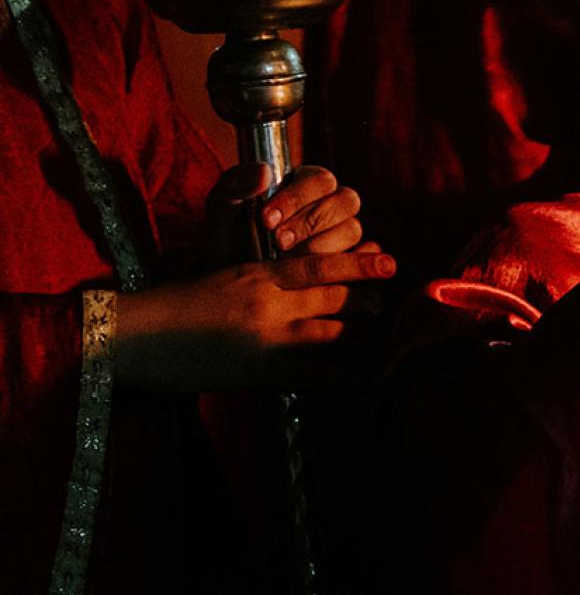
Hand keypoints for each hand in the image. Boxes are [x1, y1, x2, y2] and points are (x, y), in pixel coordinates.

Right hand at [112, 249, 395, 390]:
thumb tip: (294, 266)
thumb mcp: (219, 270)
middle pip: (335, 297)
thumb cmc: (173, 305)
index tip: (389, 259)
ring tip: (385, 337)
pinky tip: (365, 376)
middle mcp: (267, 301)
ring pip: (334, 333)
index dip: (359, 262)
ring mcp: (266, 338)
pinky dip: (345, 375)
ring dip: (364, 336)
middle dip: (368, 300)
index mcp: (256, 272)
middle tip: (390, 303)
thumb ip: (260, 268)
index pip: (319, 263)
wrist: (132, 337)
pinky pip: (316, 374)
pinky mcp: (260, 372)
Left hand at [207, 165, 363, 265]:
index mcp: (306, 182)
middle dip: (310, 222)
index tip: (267, 219)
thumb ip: (237, 183)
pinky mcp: (346, 261)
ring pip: (352, 229)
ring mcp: (341, 233)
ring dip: (322, 245)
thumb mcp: (224, 207)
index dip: (298, 198)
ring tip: (290, 258)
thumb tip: (264, 172)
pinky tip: (326, 274)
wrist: (231, 275)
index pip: (321, 179)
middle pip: (345, 201)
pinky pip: (361, 258)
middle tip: (278, 241)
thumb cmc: (231, 235)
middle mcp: (330, 204)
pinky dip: (350, 261)